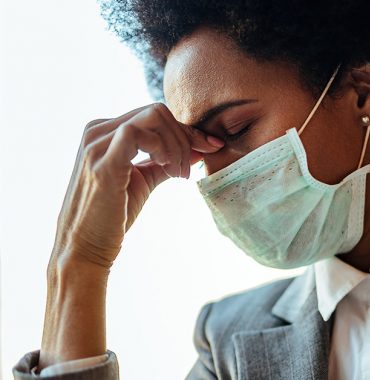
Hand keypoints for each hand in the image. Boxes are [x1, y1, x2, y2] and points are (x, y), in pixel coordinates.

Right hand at [39, 103, 223, 368]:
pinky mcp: (102, 162)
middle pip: (157, 112)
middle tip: (189, 170)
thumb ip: (168, 160)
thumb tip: (201, 148)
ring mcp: (96, 144)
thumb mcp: (145, 179)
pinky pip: (138, 134)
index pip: (154, 116)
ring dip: (177, 144)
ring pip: (153, 117)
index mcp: (105, 131)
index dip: (188, 130)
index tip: (212, 146)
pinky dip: (162, 147)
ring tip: (180, 174)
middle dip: (185, 137)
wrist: (85, 247)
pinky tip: (168, 167)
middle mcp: (97, 131)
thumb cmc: (113, 215)